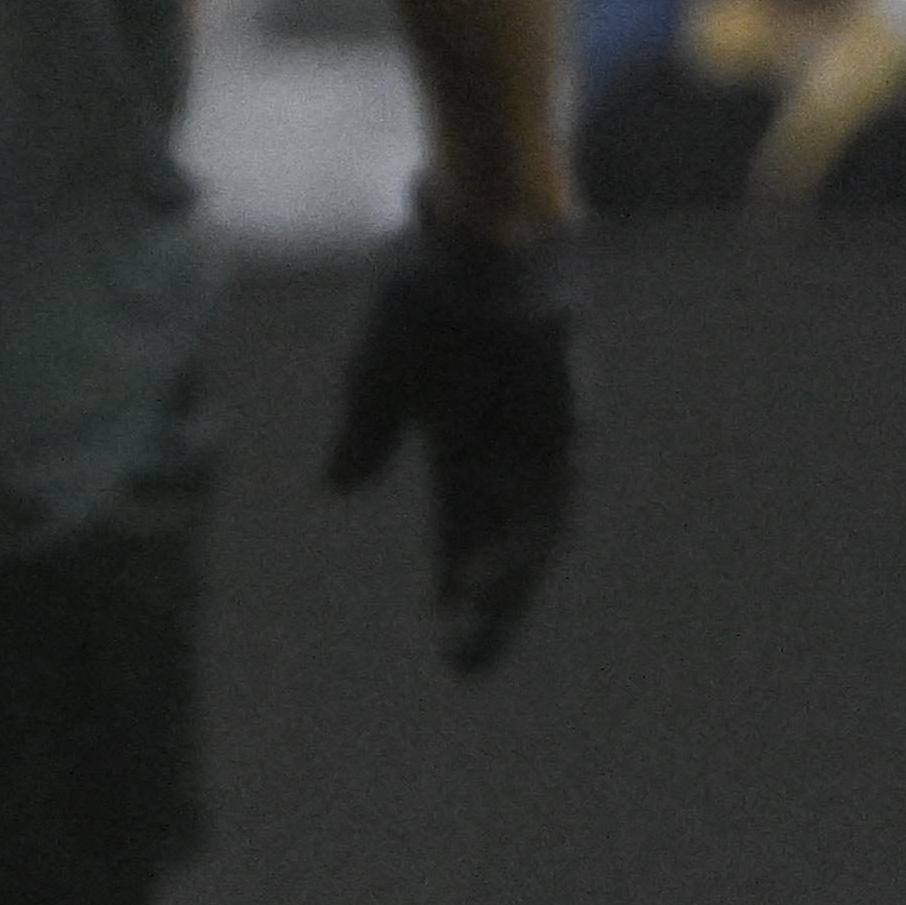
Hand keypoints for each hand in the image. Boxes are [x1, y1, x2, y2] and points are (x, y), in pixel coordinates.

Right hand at [322, 202, 578, 674]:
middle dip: (487, 603)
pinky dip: (530, 536)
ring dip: (509, 583)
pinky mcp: (566, 422)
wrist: (473, 241)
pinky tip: (510, 577)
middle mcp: (510, 448)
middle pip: (503, 543)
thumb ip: (365, 434)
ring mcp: (543, 437)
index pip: (461, 526)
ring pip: (533, 531)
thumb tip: (339, 489)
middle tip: (467, 663)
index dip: (454, 578)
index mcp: (462, 440)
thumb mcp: (378, 377)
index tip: (445, 634)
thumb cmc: (423, 296)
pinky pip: (552, 493)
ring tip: (482, 633)